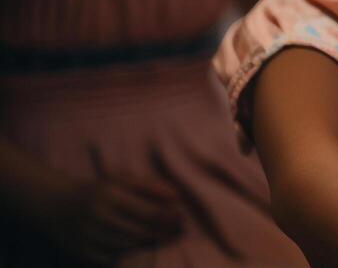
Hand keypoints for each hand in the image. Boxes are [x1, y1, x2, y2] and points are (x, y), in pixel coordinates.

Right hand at [39, 176, 183, 263]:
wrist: (56, 204)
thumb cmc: (99, 190)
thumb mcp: (122, 179)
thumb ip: (150, 186)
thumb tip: (176, 195)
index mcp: (110, 195)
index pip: (149, 212)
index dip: (169, 218)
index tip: (182, 218)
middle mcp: (97, 216)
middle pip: (140, 231)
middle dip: (163, 233)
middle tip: (179, 232)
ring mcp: (88, 236)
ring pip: (128, 246)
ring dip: (148, 243)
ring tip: (163, 237)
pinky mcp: (81, 251)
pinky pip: (112, 257)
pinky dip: (127, 253)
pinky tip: (138, 246)